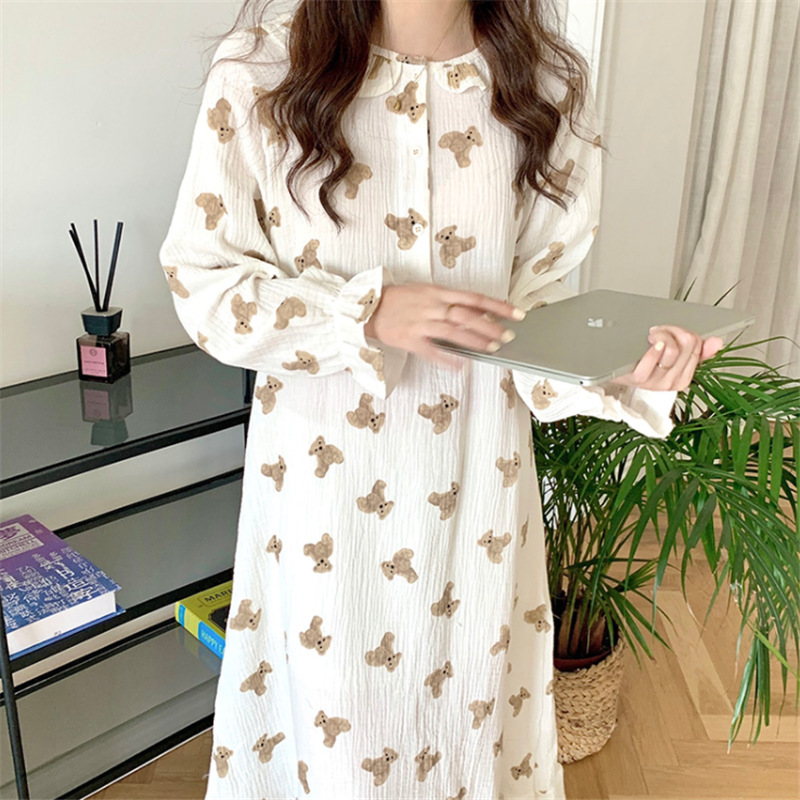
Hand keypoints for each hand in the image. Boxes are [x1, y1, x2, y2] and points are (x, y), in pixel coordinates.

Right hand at [364, 283, 524, 368]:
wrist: (367, 308)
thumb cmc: (399, 300)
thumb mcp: (425, 292)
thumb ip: (450, 301)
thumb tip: (479, 312)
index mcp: (437, 292)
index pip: (474, 297)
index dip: (497, 306)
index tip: (516, 313)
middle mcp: (431, 306)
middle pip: (466, 314)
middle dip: (490, 325)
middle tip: (508, 335)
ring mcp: (420, 323)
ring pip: (452, 331)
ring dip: (474, 340)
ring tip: (492, 348)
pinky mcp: (409, 340)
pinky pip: (431, 351)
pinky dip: (446, 358)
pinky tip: (461, 365)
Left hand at [610, 324, 723, 391]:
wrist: (614, 370)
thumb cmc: (641, 360)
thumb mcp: (670, 356)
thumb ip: (696, 350)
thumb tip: (717, 342)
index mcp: (685, 376)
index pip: (698, 344)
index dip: (684, 331)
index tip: (672, 331)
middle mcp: (673, 381)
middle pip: (688, 343)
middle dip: (673, 330)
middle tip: (658, 332)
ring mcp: (657, 382)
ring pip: (673, 349)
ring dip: (661, 335)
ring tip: (650, 338)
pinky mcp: (640, 380)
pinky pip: (653, 361)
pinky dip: (652, 349)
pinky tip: (650, 345)